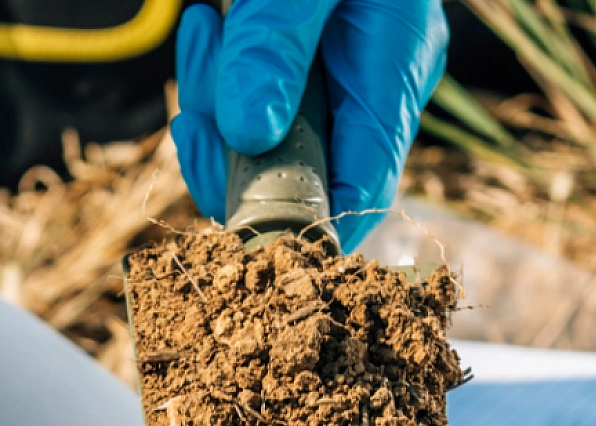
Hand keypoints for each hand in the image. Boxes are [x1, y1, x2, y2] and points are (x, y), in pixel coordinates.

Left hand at [171, 0, 449, 248]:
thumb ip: (277, 43)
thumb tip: (249, 134)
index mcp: (394, 70)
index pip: (360, 195)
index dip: (299, 226)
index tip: (233, 220)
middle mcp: (371, 87)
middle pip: (299, 177)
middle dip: (233, 151)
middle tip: (202, 91)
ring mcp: (335, 78)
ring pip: (264, 143)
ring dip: (216, 106)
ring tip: (206, 29)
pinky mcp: (299, 65)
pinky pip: (250, 106)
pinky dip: (217, 83)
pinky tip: (208, 29)